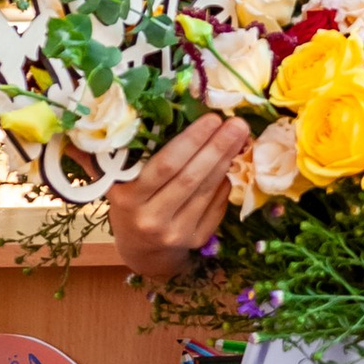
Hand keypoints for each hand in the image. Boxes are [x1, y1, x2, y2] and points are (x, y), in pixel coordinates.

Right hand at [105, 112, 251, 275]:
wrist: (142, 249)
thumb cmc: (133, 203)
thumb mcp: (123, 183)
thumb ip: (139, 156)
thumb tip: (175, 113)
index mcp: (128, 198)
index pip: (165, 165)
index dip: (191, 141)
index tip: (212, 118)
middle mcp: (151, 219)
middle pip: (191, 178)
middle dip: (216, 147)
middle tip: (237, 123)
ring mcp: (176, 232)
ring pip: (206, 191)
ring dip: (225, 161)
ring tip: (240, 137)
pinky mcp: (196, 240)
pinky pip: (216, 206)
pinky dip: (224, 183)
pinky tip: (230, 165)